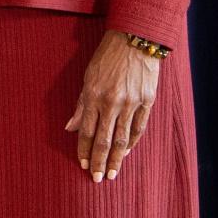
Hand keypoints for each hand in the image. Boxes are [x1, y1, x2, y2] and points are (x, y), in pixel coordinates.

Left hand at [64, 29, 159, 182]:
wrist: (136, 38)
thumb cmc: (108, 56)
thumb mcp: (89, 75)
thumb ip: (81, 103)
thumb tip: (70, 127)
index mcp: (94, 95)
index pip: (86, 131)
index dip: (84, 150)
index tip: (83, 165)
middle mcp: (111, 102)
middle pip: (103, 140)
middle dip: (99, 162)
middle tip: (97, 179)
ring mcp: (131, 102)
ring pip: (122, 139)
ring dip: (116, 159)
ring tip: (112, 173)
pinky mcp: (147, 101)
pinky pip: (139, 128)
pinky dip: (132, 143)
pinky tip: (126, 153)